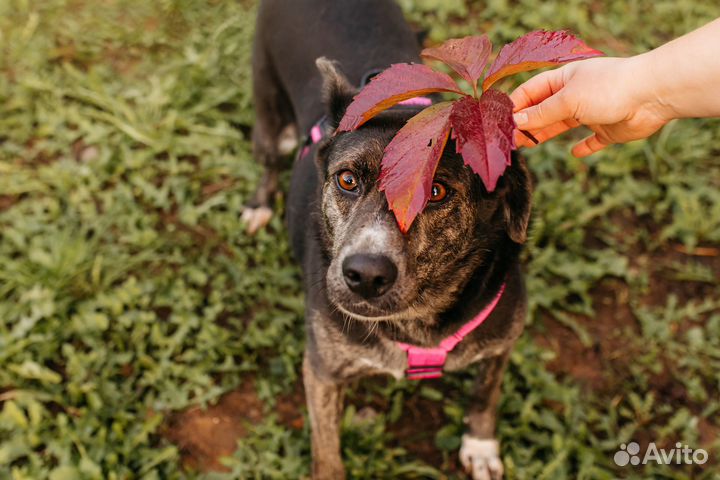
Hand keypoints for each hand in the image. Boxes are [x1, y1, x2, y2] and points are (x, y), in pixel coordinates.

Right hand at [510, 56, 669, 156]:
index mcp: (565, 79)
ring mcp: (592, 111)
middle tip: (509, 140)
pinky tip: (576, 153)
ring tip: (527, 146)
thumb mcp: (568, 100)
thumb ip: (542, 113)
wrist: (652, 95)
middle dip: (526, 124)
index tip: (500, 122)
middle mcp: (576, 94)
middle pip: (544, 110)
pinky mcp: (608, 129)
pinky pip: (592, 140)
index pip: (531, 91)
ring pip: (562, 125)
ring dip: (545, 135)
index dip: (516, 106)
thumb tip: (517, 123)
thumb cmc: (609, 88)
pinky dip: (584, 147)